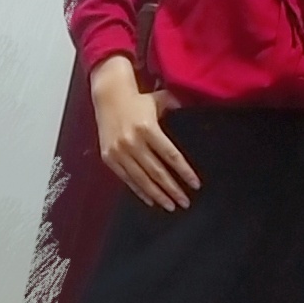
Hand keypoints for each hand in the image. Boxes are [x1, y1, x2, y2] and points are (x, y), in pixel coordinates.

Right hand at [89, 55, 200, 210]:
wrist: (107, 96)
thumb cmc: (137, 100)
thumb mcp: (158, 100)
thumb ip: (176, 105)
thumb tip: (193, 108)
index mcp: (147, 128)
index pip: (171, 156)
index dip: (184, 172)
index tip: (195, 184)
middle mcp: (132, 141)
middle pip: (157, 172)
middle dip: (173, 189)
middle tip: (185, 202)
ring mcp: (119, 151)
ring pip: (142, 179)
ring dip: (157, 195)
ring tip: (170, 206)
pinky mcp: (109, 157)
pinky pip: (127, 178)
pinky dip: (139, 191)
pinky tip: (151, 200)